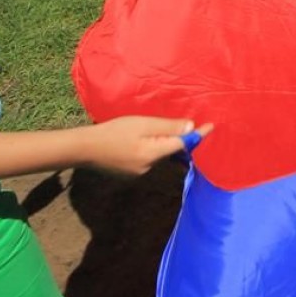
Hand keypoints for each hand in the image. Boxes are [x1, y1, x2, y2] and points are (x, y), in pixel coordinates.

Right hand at [80, 117, 207, 176]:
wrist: (83, 149)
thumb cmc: (112, 132)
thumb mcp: (141, 124)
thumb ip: (167, 127)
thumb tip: (191, 128)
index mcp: (154, 155)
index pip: (182, 145)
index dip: (197, 136)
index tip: (212, 126)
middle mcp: (150, 168)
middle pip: (171, 151)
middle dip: (178, 139)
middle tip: (186, 123)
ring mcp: (139, 173)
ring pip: (160, 156)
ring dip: (163, 144)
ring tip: (159, 129)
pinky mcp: (130, 173)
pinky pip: (149, 159)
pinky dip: (151, 149)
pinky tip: (142, 140)